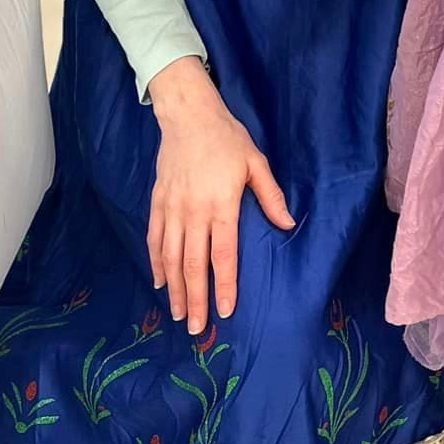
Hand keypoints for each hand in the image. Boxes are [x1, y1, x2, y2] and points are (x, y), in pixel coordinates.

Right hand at [146, 58, 294, 331]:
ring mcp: (172, 209)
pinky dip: (156, 263)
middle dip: (196, 299)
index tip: (226, 311)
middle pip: (194, 264)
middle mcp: (193, 212)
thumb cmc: (226, 138)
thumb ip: (270, 196)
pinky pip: (154, 239)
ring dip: (175, 289)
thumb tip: (289, 225)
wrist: (187, 114)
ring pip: (171, 257)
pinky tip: (160, 282)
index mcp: (221, 205)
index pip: (223, 255)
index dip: (225, 285)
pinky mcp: (157, 202)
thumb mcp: (255, 163)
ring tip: (178, 314)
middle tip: (197, 329)